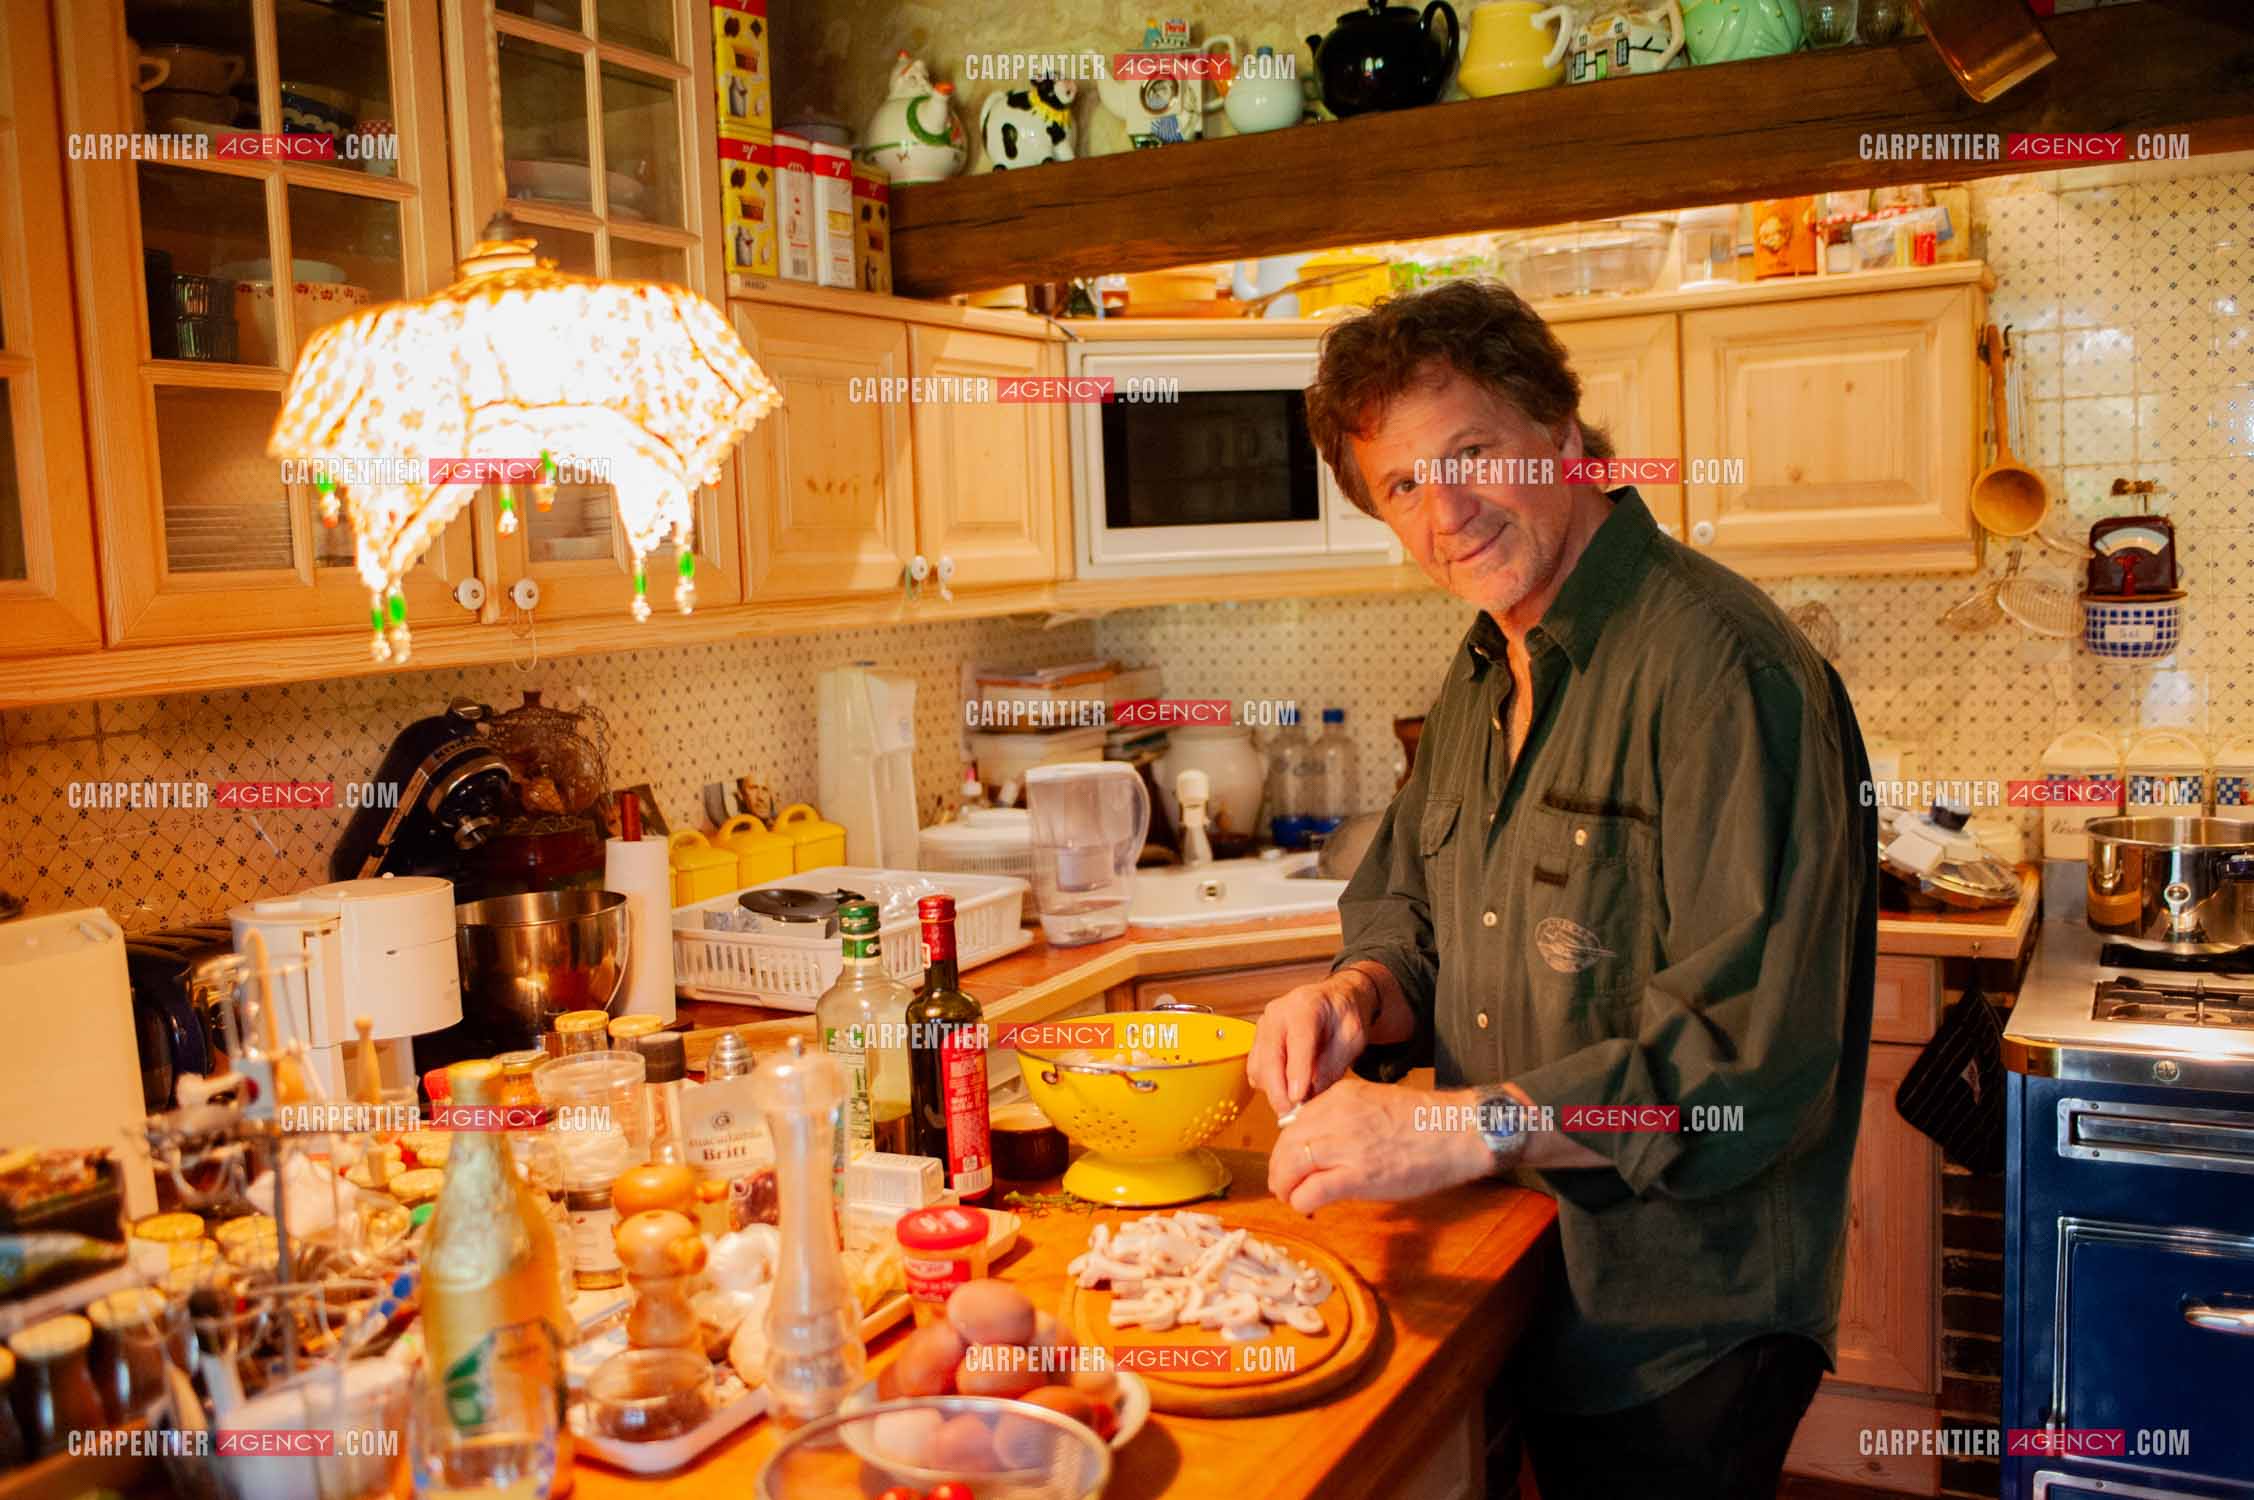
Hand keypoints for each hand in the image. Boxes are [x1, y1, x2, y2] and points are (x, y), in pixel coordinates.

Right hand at [1247, 972, 1374, 1116]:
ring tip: (1295, 1105)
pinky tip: (1287, 1092)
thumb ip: (1332, 1064)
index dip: (1296, 1072)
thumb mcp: (1351, 1038)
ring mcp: (1264, 1026)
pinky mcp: (1258, 1041)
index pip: (1297, 1041)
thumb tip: (1311, 1094)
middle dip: (1279, 1090)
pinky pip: (1255, 1070)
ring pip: (1258, 1067)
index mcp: (1305, 1006)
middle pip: (1269, 1056)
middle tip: (1292, 1114)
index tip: (1298, 1098)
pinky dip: (1268, 1086)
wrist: (1334, 1000)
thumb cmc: (1344, 1015)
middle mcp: (1278, 1013)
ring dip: (1273, 1091)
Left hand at [1267, 1079, 1489, 1213]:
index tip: (1292, 1162)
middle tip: (1284, 1184)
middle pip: (1286, 1145)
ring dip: (1285, 1186)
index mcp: (1339, 1096)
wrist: (1457, 1131)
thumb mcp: (1372, 1103)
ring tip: (1291, 1197)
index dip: (1289, 1147)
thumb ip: (1342, 1117)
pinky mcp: (1356, 1176)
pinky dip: (1301, 1202)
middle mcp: (1335, 1116)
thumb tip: (1319, 1143)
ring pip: (1290, 1167)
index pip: (1294, 1122)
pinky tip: (1308, 1207)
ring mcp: (1344, 1145)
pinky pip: (1310, 1191)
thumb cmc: (1423, 1123)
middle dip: (1280, 1168)